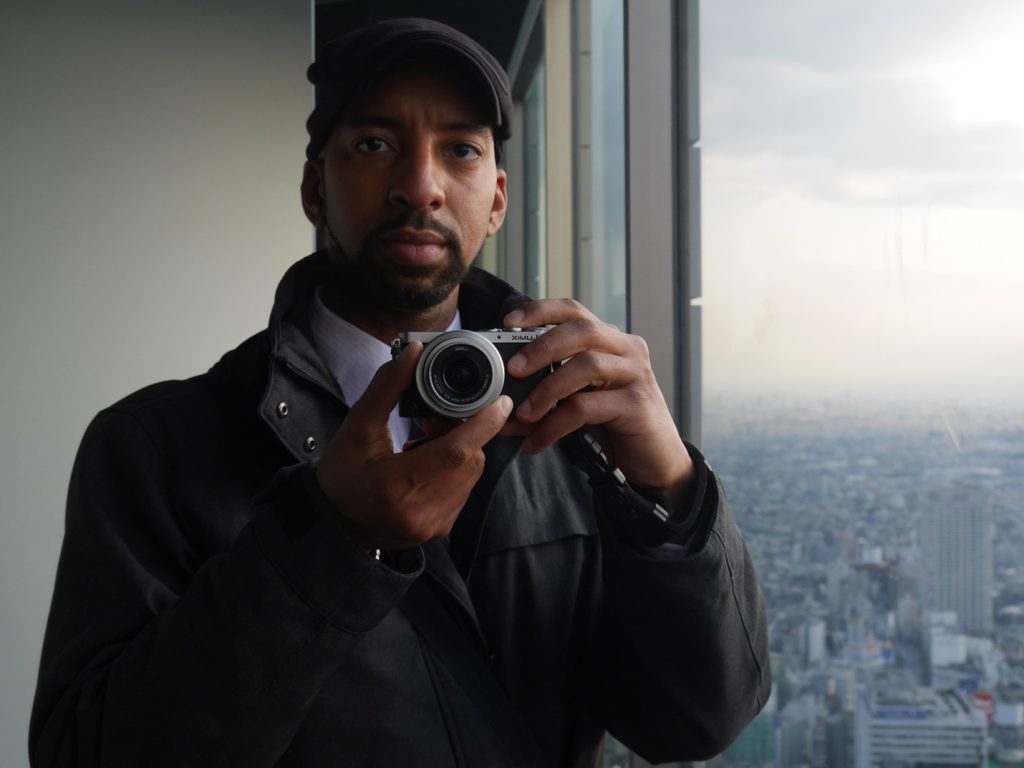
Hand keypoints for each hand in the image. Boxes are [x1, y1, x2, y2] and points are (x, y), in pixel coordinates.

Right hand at [315, 341, 511, 549]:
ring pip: (472, 474)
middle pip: (469, 461)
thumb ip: (387, 388)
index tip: (501, 403)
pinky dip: (456, 470)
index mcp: (395, 484)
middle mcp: (418, 511)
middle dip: (465, 434)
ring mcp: (431, 524)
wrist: (335, 521)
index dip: (482, 425)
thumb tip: (414, 352)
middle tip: (434, 421)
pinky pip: (465, 490)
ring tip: (427, 442)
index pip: (454, 453)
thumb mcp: (357, 426)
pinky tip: (431, 464)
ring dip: (462, 451)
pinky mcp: (440, 529)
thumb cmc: (342, 472)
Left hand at [502, 300, 693, 501]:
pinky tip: (537, 442)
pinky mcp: (637, 405)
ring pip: (586, 366)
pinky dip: (555, 424)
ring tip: (523, 414)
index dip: (541, 310)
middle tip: (513, 369)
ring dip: (547, 390)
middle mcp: (627, 349)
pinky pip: (587, 407)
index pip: (575, 311)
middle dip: (541, 347)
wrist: (654, 461)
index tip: (508, 321)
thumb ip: (546, 394)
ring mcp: (636, 375)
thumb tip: (499, 402)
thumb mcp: (577, 401)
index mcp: (610, 340)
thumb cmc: (613, 424)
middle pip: (582, 330)